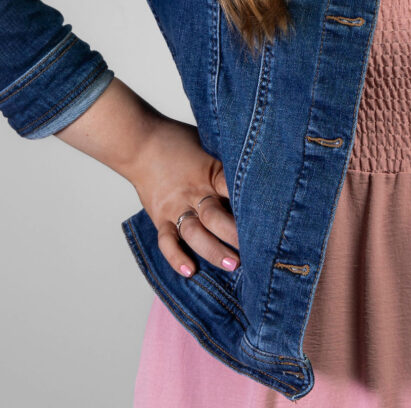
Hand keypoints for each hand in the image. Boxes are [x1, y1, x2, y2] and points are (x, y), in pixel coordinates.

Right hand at [127, 116, 240, 277]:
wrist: (139, 141)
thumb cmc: (178, 140)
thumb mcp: (208, 143)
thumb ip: (226, 161)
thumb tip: (256, 171)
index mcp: (209, 170)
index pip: (233, 187)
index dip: (252, 202)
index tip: (272, 217)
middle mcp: (192, 191)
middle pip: (215, 215)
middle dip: (234, 234)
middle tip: (256, 251)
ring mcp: (174, 206)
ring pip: (194, 232)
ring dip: (213, 250)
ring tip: (233, 265)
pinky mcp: (159, 216)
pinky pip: (167, 241)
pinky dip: (176, 257)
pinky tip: (190, 271)